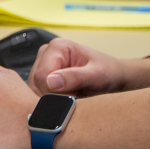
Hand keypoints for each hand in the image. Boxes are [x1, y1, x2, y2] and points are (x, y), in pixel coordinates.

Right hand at [27, 39, 149, 96]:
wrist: (114, 77)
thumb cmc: (108, 72)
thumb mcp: (97, 75)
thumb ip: (75, 77)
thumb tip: (52, 81)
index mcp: (57, 47)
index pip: (42, 76)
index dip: (54, 93)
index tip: (73, 98)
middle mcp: (46, 54)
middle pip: (36, 85)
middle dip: (54, 97)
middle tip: (76, 97)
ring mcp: (42, 66)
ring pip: (35, 92)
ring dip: (53, 100)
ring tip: (73, 96)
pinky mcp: (42, 78)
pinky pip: (38, 95)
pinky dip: (52, 101)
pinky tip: (67, 98)